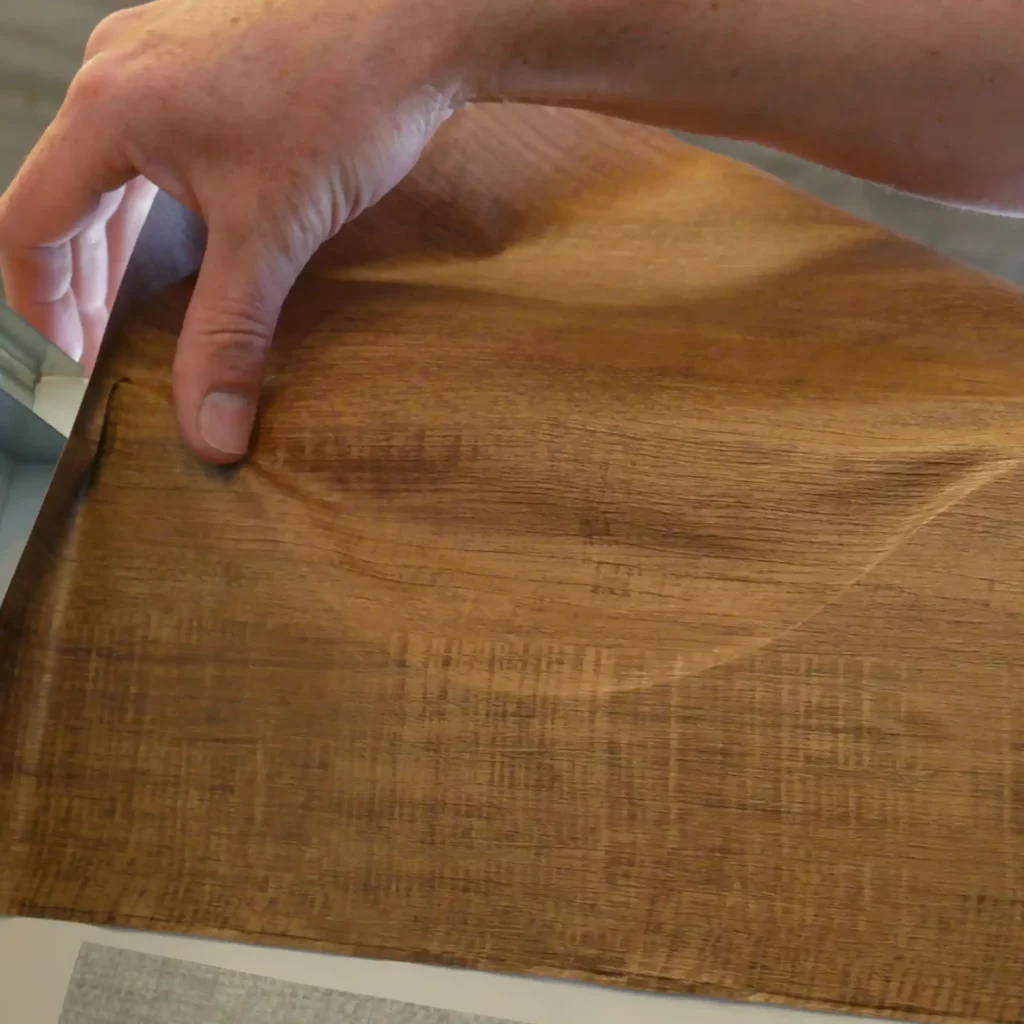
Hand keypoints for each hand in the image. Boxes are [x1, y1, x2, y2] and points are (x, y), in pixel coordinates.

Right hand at [0, 0, 471, 461]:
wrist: (419, 18)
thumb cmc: (343, 98)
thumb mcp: (273, 234)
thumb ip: (230, 334)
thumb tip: (210, 429)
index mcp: (108, 110)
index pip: (29, 224)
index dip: (42, 305)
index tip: (68, 359)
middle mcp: (119, 70)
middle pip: (65, 197)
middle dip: (81, 282)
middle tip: (102, 346)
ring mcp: (162, 54)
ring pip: (111, 168)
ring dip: (118, 242)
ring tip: (137, 304)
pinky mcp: (208, 56)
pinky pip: (153, 140)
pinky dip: (156, 200)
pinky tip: (190, 234)